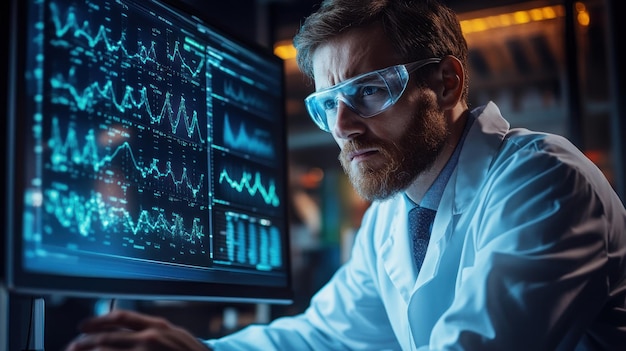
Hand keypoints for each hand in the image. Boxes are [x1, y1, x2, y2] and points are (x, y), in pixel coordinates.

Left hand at [65, 309, 211, 350]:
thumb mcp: (177, 339)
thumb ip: (156, 333)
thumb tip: (135, 334)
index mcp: (158, 326)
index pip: (121, 317)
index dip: (98, 320)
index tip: (83, 325)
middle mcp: (151, 337)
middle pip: (107, 336)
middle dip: (84, 342)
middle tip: (71, 347)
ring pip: (107, 350)